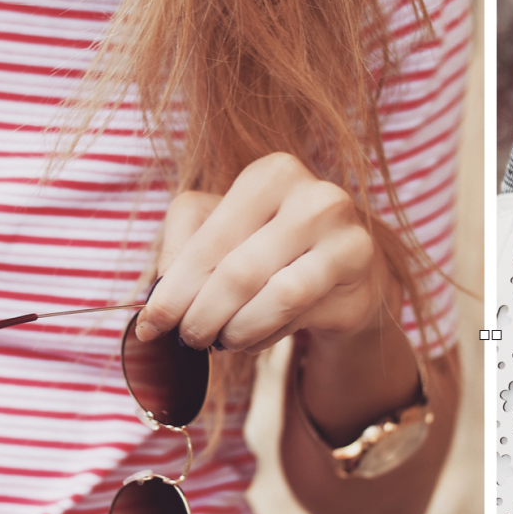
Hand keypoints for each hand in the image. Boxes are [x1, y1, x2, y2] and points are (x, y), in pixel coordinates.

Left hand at [134, 152, 394, 351]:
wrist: (340, 269)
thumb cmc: (267, 240)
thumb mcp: (215, 225)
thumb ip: (180, 246)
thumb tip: (157, 296)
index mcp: (275, 173)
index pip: (211, 241)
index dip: (174, 290)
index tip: (151, 326)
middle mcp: (318, 199)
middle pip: (240, 273)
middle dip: (202, 316)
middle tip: (188, 339)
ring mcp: (348, 242)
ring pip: (278, 299)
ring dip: (235, 331)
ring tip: (219, 340)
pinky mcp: (361, 286)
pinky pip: (301, 321)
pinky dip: (265, 337)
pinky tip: (252, 336)